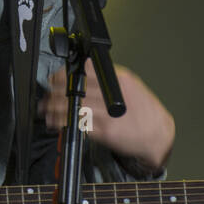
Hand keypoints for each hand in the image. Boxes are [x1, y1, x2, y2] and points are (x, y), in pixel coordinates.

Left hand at [39, 60, 174, 170]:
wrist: (158, 134)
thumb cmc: (144, 111)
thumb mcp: (132, 86)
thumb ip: (109, 77)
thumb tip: (84, 69)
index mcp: (120, 80)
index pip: (86, 72)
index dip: (65, 75)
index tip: (54, 78)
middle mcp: (113, 94)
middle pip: (76, 89)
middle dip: (55, 92)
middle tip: (46, 94)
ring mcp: (109, 113)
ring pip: (73, 106)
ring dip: (54, 108)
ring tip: (45, 109)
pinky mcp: (106, 131)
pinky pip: (78, 124)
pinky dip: (62, 122)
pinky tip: (55, 121)